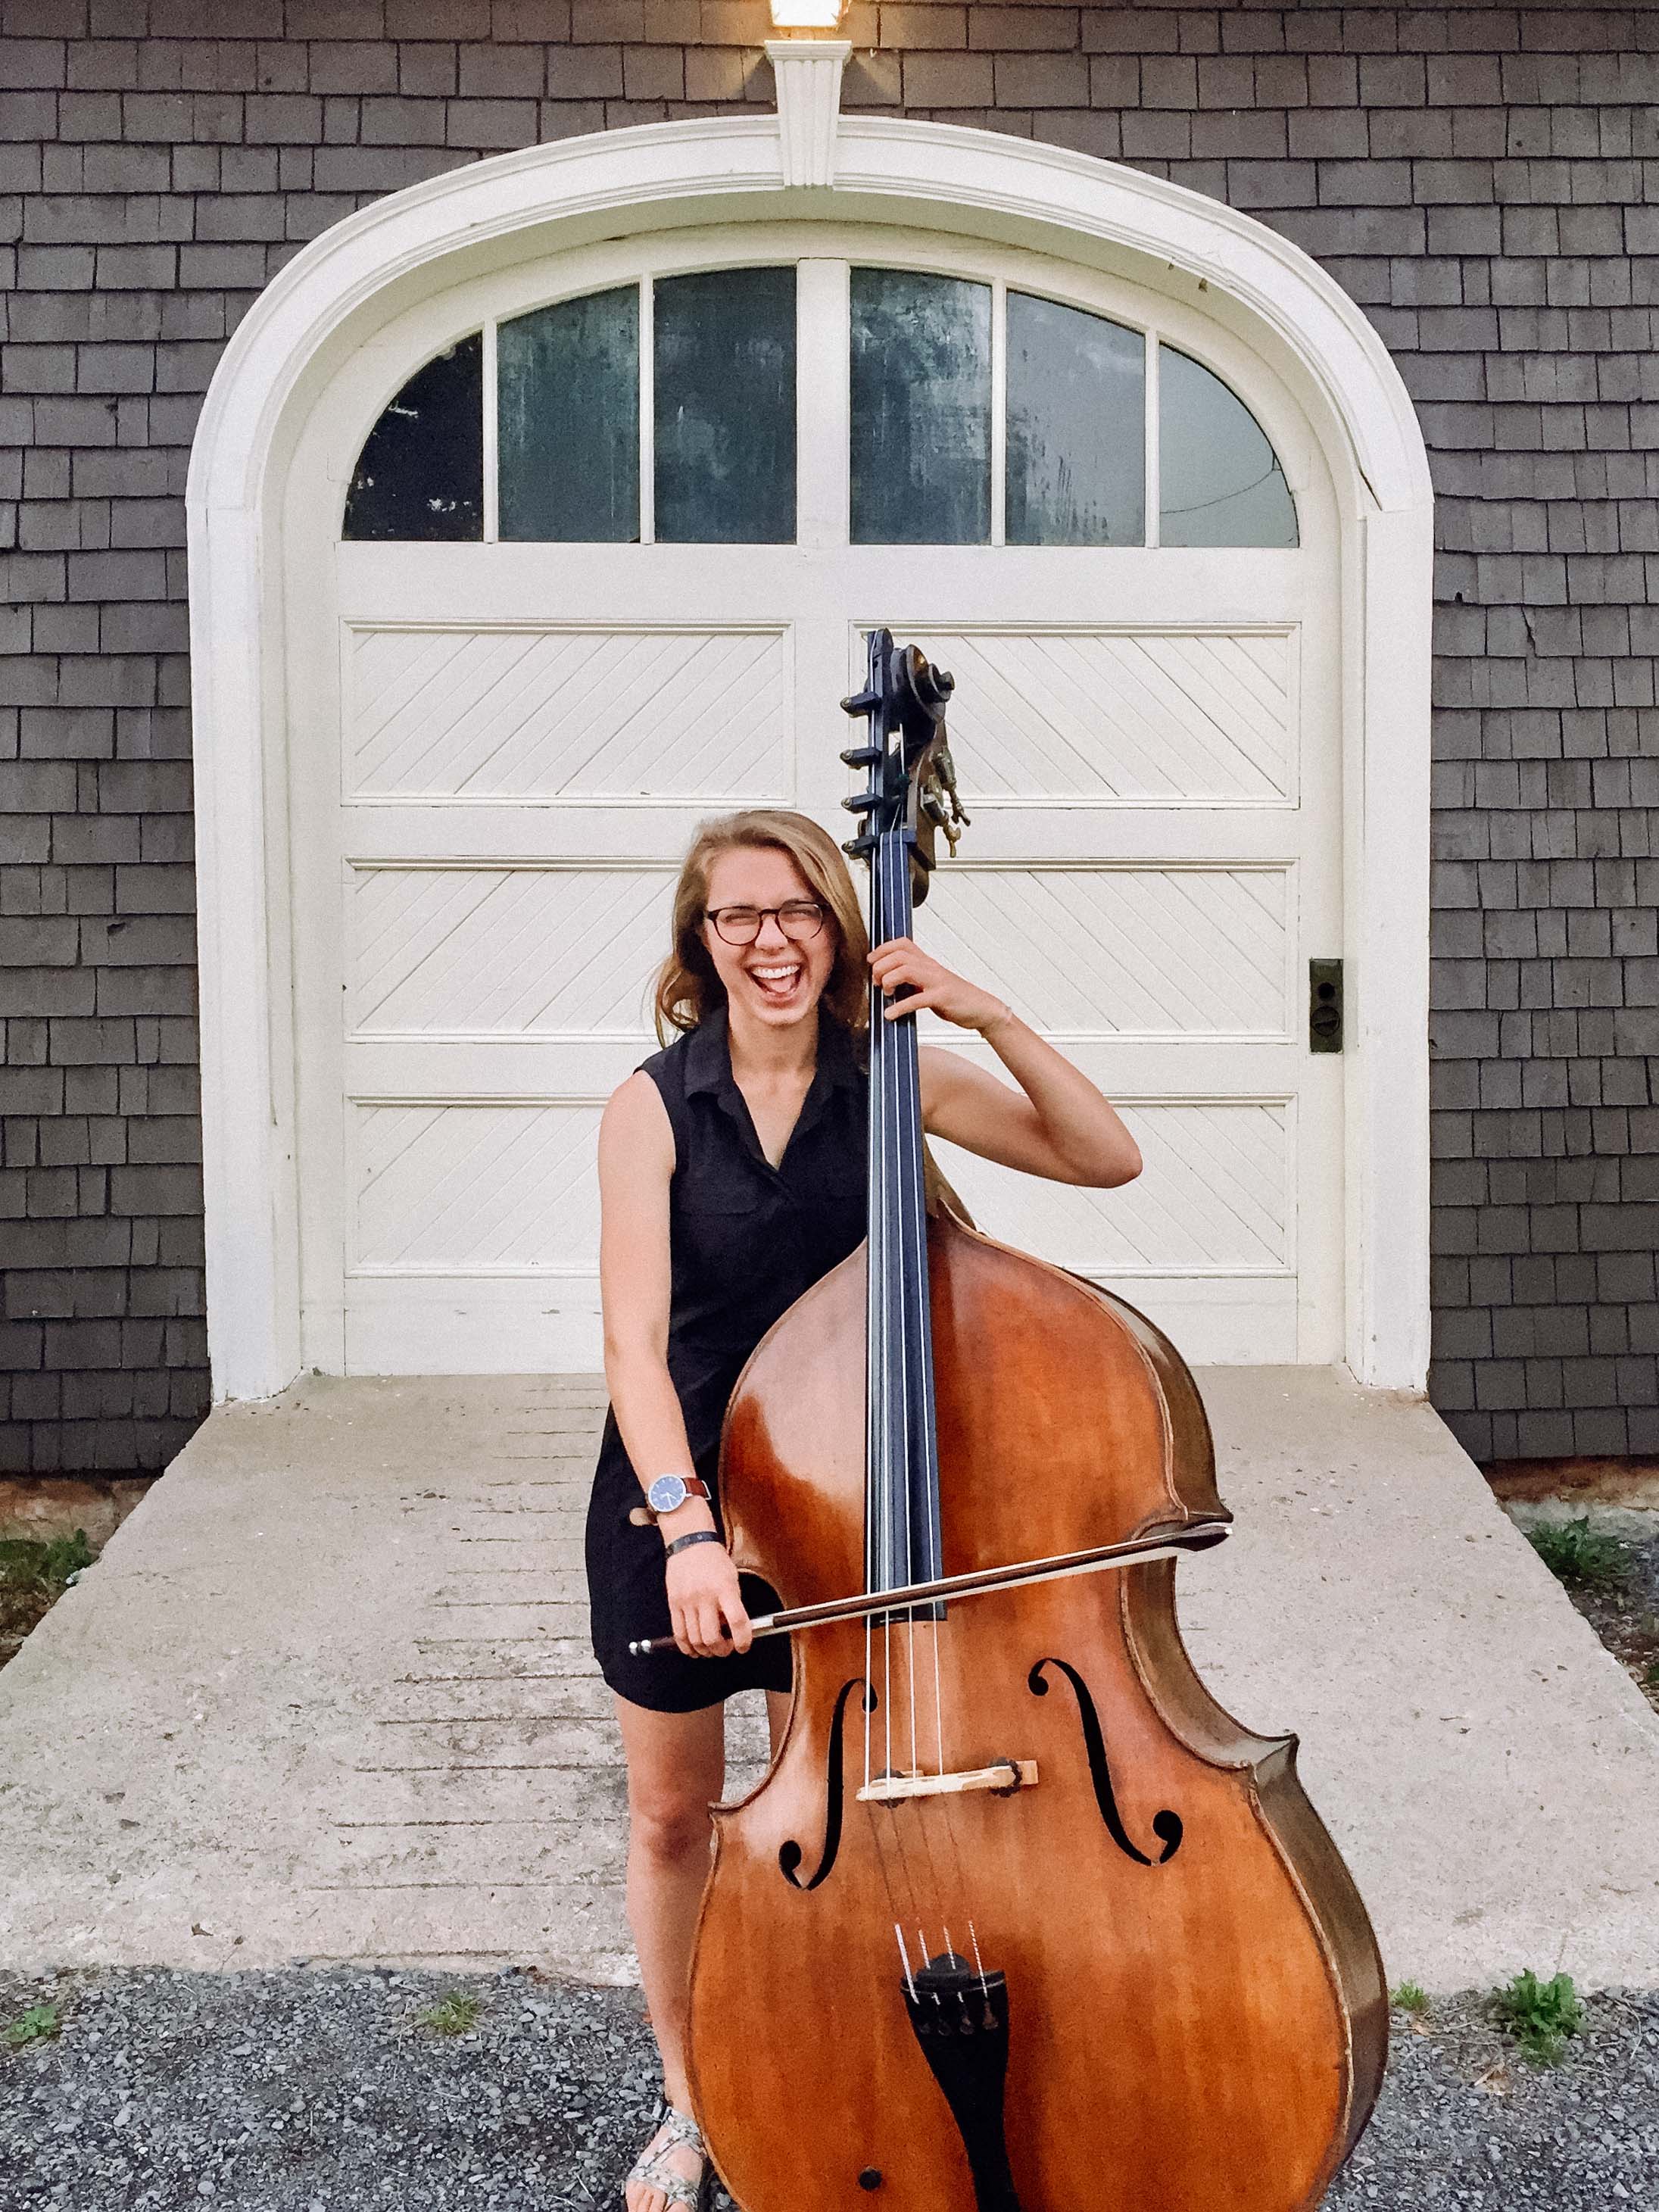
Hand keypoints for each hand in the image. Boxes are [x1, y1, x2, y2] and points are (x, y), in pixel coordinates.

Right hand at [665, 1537, 752, 1657]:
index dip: (743, 1640)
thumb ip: (734, 1603)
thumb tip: (735, 1630)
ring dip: (705, 1651)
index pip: (737, 1621)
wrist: (690, 1543)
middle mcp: (705, 1596)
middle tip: (726, 1648)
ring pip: (695, 1640)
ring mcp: (687, 1601)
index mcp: (724, 1588)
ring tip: (711, 1648)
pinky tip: (694, 1648)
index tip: (743, 1646)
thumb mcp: (732, 1578)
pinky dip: (687, 1647)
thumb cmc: (714, 1560)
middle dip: (721, 1650)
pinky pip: (679, 1634)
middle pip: (712, 1637)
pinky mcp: (673, 1604)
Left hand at [868, 938, 1011, 1034]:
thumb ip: (913, 981)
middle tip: (877, 981)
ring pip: (906, 970)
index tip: (871, 959)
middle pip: (899, 955)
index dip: (883, 948)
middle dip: (881, 966)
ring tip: (885, 993)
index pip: (903, 944)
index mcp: (928, 963)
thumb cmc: (956, 998)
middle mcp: (931, 968)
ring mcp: (937, 981)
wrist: (982, 1009)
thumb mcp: (931, 985)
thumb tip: (889, 983)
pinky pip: (916, 999)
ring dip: (889, 980)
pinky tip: (891, 1014)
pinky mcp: (942, 997)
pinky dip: (899, 1007)